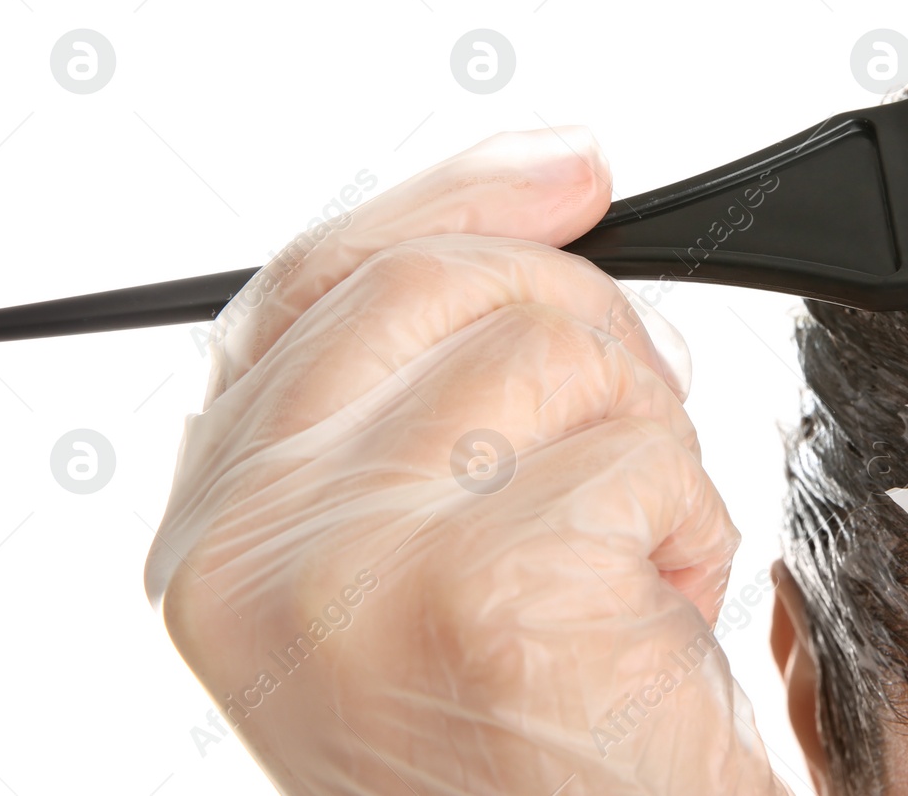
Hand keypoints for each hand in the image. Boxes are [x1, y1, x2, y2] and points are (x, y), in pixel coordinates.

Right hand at [145, 127, 792, 794]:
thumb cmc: (514, 737)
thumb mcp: (421, 547)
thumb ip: (426, 384)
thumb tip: (546, 190)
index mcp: (221, 522)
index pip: (316, 277)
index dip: (455, 199)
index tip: (568, 171)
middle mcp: (248, 544)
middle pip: (446, 280)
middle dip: (586, 341)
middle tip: (613, 462)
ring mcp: (350, 570)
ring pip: (557, 350)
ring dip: (641, 453)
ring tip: (616, 576)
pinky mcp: (481, 602)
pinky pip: (640, 455)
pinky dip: (685, 532)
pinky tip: (644, 629)